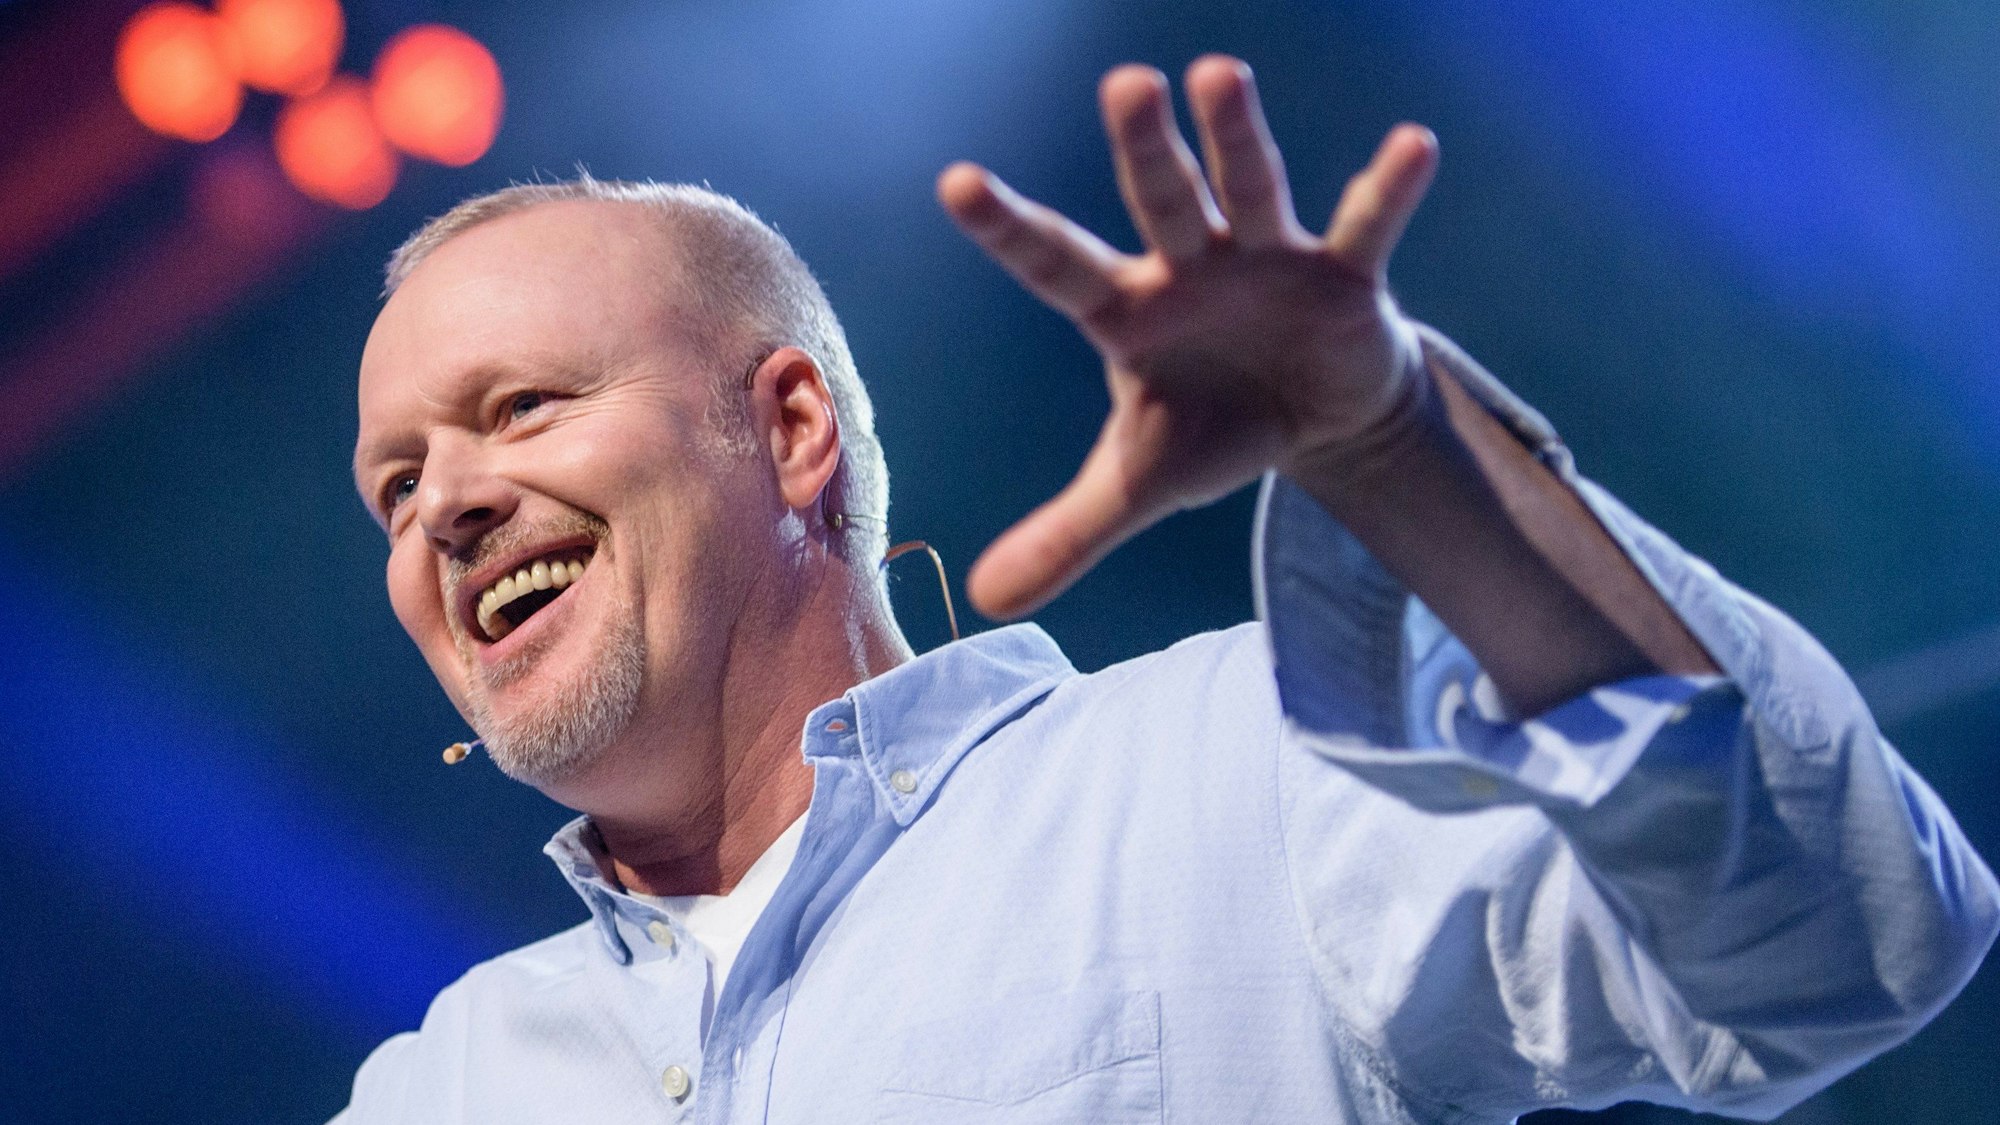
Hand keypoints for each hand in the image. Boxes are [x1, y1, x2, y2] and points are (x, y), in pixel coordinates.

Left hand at [939, 54, 1439, 618]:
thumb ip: (1067, 533)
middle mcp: (1190, 266)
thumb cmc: (1212, 426)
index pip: (1056, 262)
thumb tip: (982, 599)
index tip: (956, 183)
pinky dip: (1387, 190)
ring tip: (1219, 73)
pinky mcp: (1344, 274)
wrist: (1316, 419)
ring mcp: (1267, 258)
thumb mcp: (1139, 484)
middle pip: (1160, 200)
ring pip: (1248, 189)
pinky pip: (1365, 227)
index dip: (1009, 228)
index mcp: (1128, 308)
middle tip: (1126, 85)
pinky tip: (1413, 147)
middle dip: (1146, 147)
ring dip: (1238, 137)